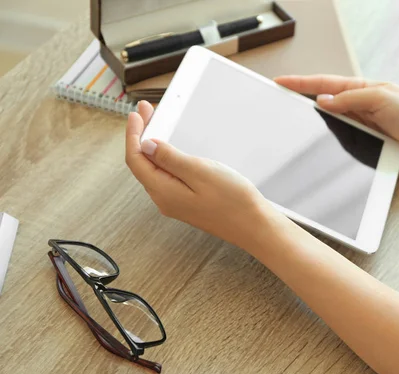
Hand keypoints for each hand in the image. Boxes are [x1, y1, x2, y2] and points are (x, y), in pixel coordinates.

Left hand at [125, 101, 276, 249]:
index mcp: (163, 191)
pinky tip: (170, 150)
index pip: (136, 159)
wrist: (253, 225)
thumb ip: (169, 158)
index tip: (137, 114)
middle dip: (141, 136)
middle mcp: (164, 199)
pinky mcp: (186, 203)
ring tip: (157, 125)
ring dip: (152, 146)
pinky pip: (166, 177)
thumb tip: (146, 146)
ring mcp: (175, 202)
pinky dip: (164, 158)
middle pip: (142, 164)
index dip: (133, 134)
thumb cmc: (233, 201)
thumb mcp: (199, 171)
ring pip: (154, 170)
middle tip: (148, 111)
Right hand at [274, 75, 398, 166]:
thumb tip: (323, 101)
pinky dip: (327, 143)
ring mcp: (359, 126)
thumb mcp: (380, 97)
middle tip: (279, 100)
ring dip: (312, 123)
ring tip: (290, 122)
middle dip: (299, 101)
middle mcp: (357, 107)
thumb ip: (350, 99)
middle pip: (322, 103)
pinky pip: (340, 143)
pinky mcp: (364, 144)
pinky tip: (316, 143)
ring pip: (328, 124)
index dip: (300, 83)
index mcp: (360, 90)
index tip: (280, 82)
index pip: (324, 84)